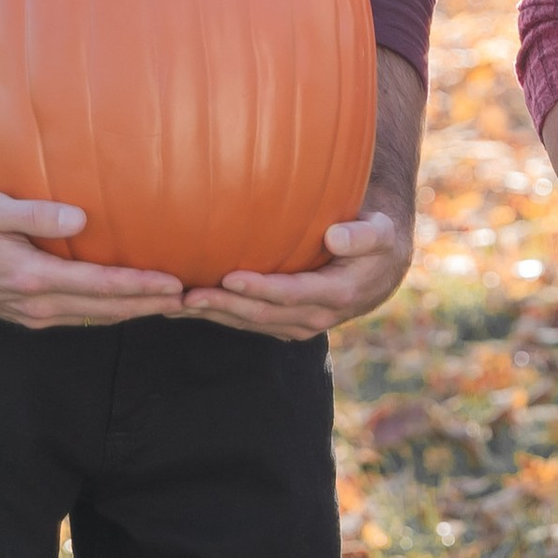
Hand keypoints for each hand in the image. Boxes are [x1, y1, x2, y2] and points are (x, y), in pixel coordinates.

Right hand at [0, 189, 185, 329]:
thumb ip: (37, 213)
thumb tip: (82, 218)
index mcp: (31, 277)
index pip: (99, 285)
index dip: (140, 286)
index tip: (174, 284)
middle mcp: (37, 304)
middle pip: (106, 310)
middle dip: (149, 306)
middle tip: (191, 300)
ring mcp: (33, 315)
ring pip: (96, 318)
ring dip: (134, 312)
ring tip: (170, 305)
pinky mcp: (29, 317)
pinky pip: (80, 317)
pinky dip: (110, 312)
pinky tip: (130, 304)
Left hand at [179, 209, 414, 340]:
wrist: (381, 269)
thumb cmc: (377, 239)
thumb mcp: (380, 233)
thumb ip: (362, 235)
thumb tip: (336, 238)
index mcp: (336, 294)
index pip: (290, 293)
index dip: (259, 289)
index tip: (229, 278)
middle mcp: (315, 316)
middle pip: (262, 315)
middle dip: (223, 307)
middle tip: (187, 297)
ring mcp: (299, 324)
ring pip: (250, 324)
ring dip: (215, 316)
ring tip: (176, 306)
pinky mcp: (286, 323)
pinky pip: (250, 323)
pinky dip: (221, 316)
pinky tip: (191, 307)